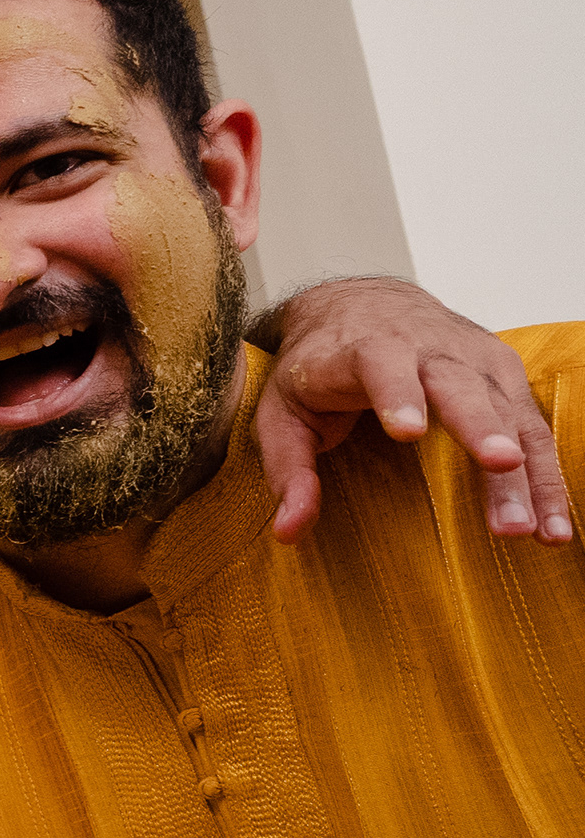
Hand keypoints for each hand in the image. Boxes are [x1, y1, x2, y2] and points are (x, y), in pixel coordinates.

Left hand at [258, 277, 572, 544]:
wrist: (362, 305)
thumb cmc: (319, 367)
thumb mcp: (281, 413)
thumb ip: (287, 470)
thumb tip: (288, 532)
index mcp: (368, 349)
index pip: (383, 366)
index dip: (397, 394)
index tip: (407, 431)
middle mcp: (430, 348)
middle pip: (462, 388)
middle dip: (483, 429)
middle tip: (500, 466)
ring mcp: (476, 359)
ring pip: (510, 414)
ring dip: (529, 472)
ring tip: (539, 530)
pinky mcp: (505, 375)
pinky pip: (533, 427)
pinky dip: (548, 476)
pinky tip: (555, 524)